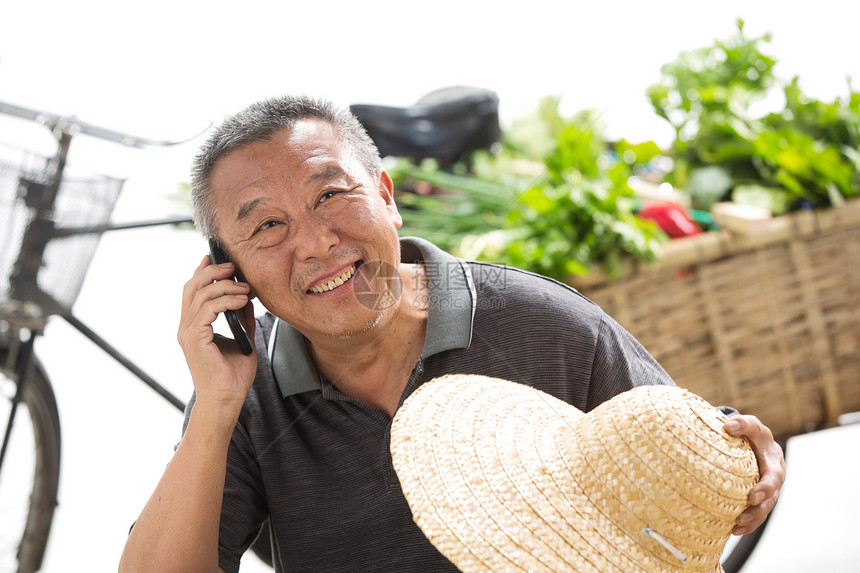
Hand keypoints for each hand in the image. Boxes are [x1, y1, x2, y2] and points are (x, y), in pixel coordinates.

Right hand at [178, 255, 257, 416]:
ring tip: (246, 288)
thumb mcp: (243, 340)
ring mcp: (188, 333)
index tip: (219, 260)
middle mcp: (187, 327)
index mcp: (194, 327)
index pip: (193, 291)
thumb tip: (249, 299)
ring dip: (225, 286)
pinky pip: (208, 309)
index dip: (203, 272)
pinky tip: (242, 301)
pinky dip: (226, 300)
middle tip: (233, 266)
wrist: (226, 401)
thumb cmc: (233, 377)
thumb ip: (243, 319)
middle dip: (212, 271)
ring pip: (200, 295)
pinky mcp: (195, 339)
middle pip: (192, 287)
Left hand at [724, 415, 785, 534]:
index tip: (752, 495)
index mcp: (770, 453)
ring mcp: (770, 486)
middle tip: (751, 502)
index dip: (764, 484)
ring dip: (755, 516)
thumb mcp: (746, 425)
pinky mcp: (762, 497)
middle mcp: (774, 470)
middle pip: (773, 487)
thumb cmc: (745, 432)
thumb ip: (741, 423)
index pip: (770, 464)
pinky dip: (749, 523)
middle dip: (763, 497)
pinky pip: (759, 513)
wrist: (749, 443)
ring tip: (738, 523)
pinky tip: (734, 529)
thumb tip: (728, 426)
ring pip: (768, 504)